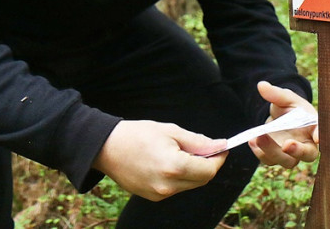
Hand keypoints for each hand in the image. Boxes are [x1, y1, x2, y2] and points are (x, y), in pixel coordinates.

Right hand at [93, 119, 226, 200]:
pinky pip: (175, 188)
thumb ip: (198, 142)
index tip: (222, 148)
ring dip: (193, 171)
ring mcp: (159, 194)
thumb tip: (220, 145)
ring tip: (181, 152)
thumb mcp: (171, 131)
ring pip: (189, 185)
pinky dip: (180, 177)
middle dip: (207, 165)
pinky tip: (169, 162)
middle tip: (205, 148)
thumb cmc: (138, 135)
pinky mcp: (152, 197)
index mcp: (174, 167)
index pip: (209, 171)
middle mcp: (168, 186)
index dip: (218, 159)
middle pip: (201, 180)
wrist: (107, 148)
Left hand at [248, 81, 318, 167]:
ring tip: (258, 137)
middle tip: (286, 144)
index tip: (318, 137)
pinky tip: (252, 141)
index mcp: (314, 126)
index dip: (321, 134)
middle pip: (307, 154)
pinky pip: (270, 160)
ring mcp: (292, 154)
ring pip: (287, 161)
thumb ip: (276, 94)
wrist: (281, 118)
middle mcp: (307, 144)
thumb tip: (261, 85)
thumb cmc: (290, 108)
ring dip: (272, 151)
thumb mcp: (285, 98)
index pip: (321, 131)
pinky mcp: (277, 157)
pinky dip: (260, 152)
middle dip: (297, 151)